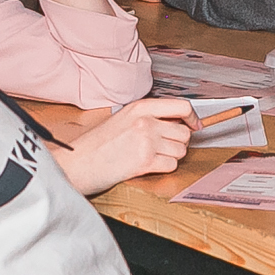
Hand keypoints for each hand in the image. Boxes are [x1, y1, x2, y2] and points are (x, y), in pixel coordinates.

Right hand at [53, 98, 198, 194]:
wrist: (78, 163)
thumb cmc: (98, 144)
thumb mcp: (124, 119)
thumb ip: (150, 117)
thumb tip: (181, 122)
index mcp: (140, 107)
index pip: (182, 106)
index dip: (193, 118)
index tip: (195, 125)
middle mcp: (146, 121)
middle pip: (184, 132)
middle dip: (177, 142)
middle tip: (161, 147)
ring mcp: (147, 141)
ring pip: (181, 150)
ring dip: (170, 156)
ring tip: (149, 156)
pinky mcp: (145, 161)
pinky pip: (171, 165)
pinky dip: (163, 168)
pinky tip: (145, 166)